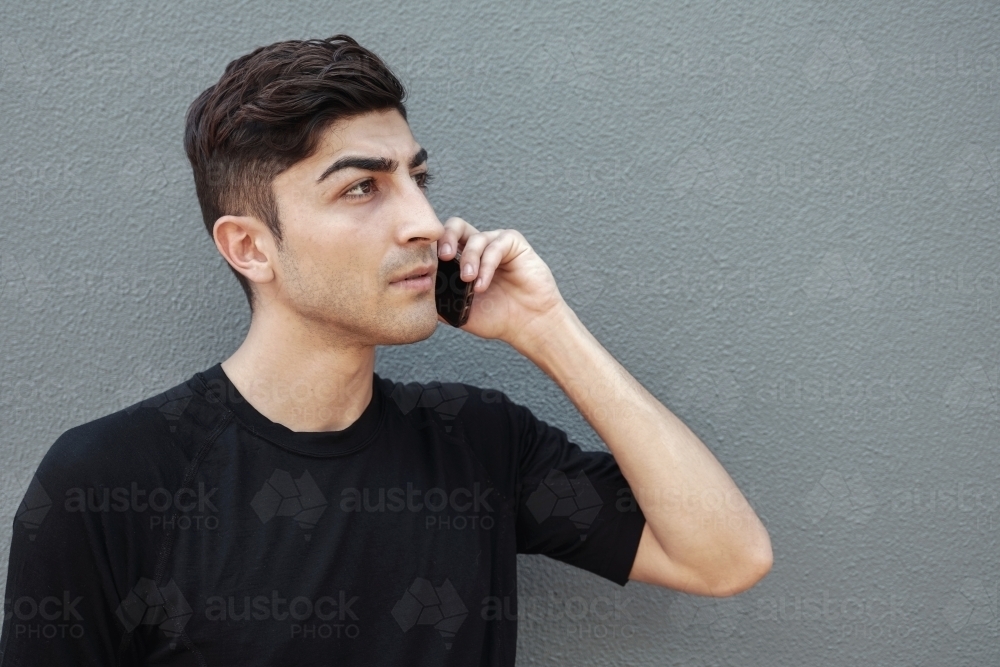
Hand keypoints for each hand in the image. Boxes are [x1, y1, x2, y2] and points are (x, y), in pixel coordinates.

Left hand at [436, 217, 569, 348]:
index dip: (432, 248)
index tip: (426, 265)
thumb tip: (418, 288)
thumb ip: (439, 299)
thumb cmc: (496, 318)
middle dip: (446, 237)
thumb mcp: (459, 311)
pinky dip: (486, 264)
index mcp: (462, 259)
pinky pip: (496, 245)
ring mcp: (496, 243)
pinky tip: (483, 284)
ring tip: (468, 281)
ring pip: (475, 238)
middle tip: (444, 257)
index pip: (442, 242)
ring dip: (469, 259)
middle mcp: (478, 247)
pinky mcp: (514, 244)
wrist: (527, 325)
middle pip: (456, 226)